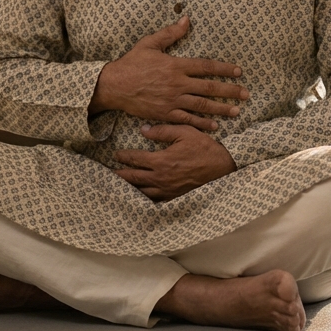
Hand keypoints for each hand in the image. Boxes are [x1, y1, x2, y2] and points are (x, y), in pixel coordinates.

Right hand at [91, 16, 248, 130]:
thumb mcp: (149, 44)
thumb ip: (170, 33)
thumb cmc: (131, 63)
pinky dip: (202, 123)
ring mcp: (172, 101)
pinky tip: (215, 126)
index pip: (206, 67)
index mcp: (176, 65)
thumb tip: (187, 19)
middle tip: (246, 94)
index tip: (239, 72)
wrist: (113, 86)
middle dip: (230, 91)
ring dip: (221, 109)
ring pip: (202, 106)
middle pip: (209, 88)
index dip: (225, 69)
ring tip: (237, 111)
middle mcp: (177, 84)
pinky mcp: (165, 114)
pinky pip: (187, 120)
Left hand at [114, 123, 237, 199]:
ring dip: (127, 189)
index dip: (123, 156)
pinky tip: (138, 198)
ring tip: (117, 187)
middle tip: (107, 174)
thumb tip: (144, 130)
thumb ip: (163, 131)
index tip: (116, 154)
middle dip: (119, 175)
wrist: (223, 167)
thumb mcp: (186, 132)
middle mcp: (160, 178)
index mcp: (161, 161)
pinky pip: (154, 200)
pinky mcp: (174, 197)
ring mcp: (167, 190)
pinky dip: (143, 199)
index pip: (135, 159)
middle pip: (132, 178)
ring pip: (140, 192)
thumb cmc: (205, 148)